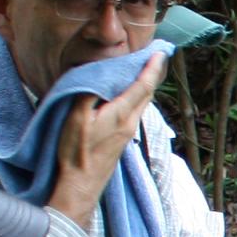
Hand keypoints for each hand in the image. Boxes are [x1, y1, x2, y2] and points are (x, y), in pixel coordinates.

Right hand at [52, 47, 167, 227]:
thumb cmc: (77, 152)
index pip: (143, 86)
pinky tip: (127, 96)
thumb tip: (99, 75)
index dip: (152, 68)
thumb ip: (89, 93)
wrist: (82, 184)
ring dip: (144, 86)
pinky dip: (135, 98)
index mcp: (122, 114)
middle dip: (152, 74)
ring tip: (141, 71)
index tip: (159, 52)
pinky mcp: (123, 140)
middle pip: (147, 93)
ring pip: (142, 103)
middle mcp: (131, 123)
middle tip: (154, 57)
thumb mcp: (77, 117)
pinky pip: (134, 112)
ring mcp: (128, 133)